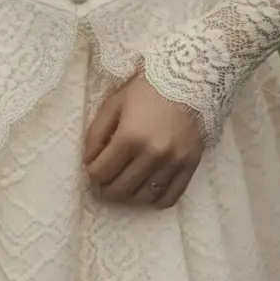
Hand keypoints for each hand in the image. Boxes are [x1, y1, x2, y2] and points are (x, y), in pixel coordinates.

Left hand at [83, 75, 203, 208]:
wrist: (190, 81)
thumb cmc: (146, 90)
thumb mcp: (113, 105)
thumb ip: (96, 134)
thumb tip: (88, 162)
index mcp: (129, 137)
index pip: (100, 173)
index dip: (92, 172)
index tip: (93, 166)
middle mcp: (152, 154)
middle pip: (119, 189)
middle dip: (105, 188)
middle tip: (105, 179)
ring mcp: (173, 163)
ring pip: (142, 197)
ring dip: (128, 195)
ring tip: (123, 183)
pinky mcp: (191, 166)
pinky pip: (170, 197)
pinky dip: (155, 200)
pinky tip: (146, 190)